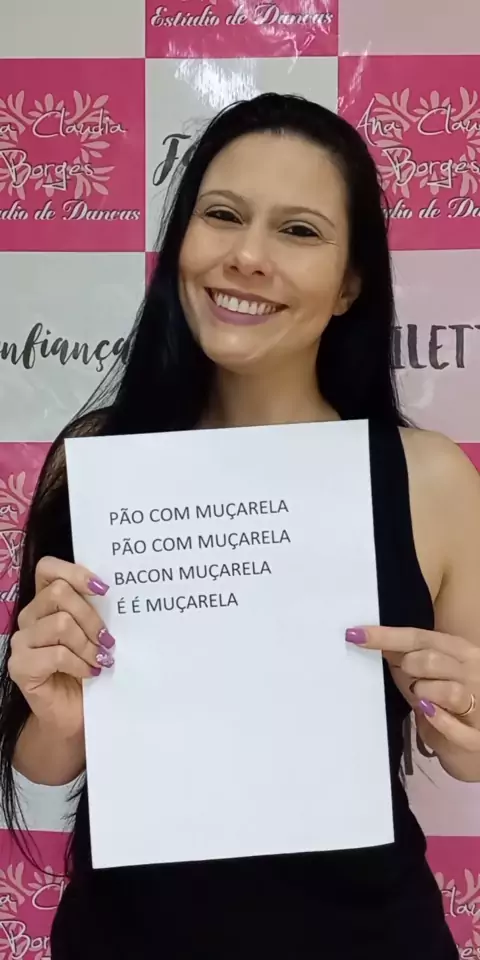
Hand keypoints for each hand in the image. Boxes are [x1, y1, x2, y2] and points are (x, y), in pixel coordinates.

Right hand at [8, 557, 114, 739]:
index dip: (76, 572)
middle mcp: (29, 617)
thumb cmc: (87, 669)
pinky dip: (80, 664)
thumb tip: (116, 592)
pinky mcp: (20, 666)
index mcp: (45, 602)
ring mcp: (21, 641)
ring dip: (87, 644)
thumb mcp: (95, 633)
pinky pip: (57, 654)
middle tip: (107, 640)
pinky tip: (90, 672)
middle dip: (91, 617)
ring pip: (60, 623)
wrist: (74, 714)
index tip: (104, 590)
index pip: (48, 568)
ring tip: (100, 659)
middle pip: (59, 593)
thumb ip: (97, 610)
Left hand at [346, 626, 479, 764]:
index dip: (385, 636)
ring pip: (446, 690)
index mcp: (459, 650)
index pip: (418, 637)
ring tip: (424, 701)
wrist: (476, 739)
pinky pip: (452, 726)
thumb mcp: (429, 677)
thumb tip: (371, 641)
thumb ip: (408, 660)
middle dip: (410, 669)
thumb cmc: (449, 705)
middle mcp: (473, 670)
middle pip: (430, 660)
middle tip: (412, 682)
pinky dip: (439, 722)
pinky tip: (431, 716)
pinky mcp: (477, 736)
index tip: (356, 635)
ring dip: (424, 696)